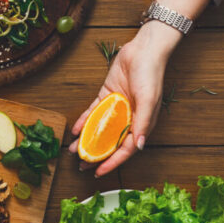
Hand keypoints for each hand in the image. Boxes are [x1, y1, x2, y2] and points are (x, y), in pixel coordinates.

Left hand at [68, 22, 178, 176]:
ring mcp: (116, 108)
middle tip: (81, 166)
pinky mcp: (105, 96)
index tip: (99, 172)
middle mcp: (128, 118)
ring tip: (72, 151)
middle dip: (96, 155)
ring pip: (98, 129)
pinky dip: (84, 121)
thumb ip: (142, 123)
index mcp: (141, 123)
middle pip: (110, 142)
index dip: (112, 162)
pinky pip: (93, 112)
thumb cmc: (151, 74)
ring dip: (86, 140)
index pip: (125, 149)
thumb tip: (139, 146)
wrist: (142, 50)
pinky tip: (74, 130)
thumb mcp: (148, 100)